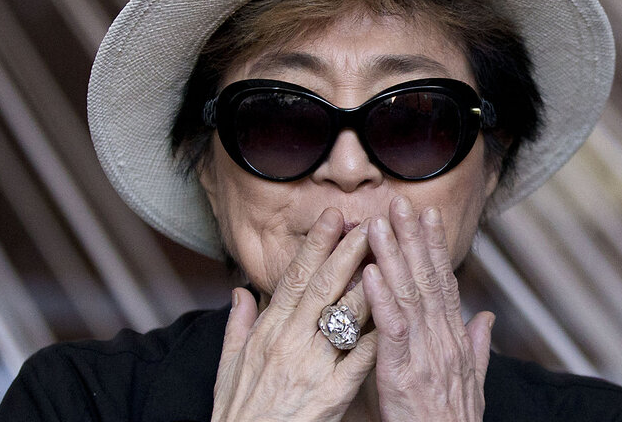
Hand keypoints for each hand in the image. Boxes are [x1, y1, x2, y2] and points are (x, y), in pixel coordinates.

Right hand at [211, 208, 377, 421]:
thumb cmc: (238, 413)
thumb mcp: (228, 365)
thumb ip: (237, 324)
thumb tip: (240, 291)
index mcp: (267, 332)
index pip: (295, 278)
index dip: (315, 246)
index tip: (332, 219)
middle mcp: (289, 342)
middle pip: (323, 288)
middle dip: (348, 252)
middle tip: (370, 224)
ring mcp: (311, 367)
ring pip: (344, 317)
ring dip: (368, 284)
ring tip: (389, 258)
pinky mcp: (329, 395)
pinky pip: (358, 361)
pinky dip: (375, 337)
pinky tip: (394, 317)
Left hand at [363, 196, 494, 421]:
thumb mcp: (472, 383)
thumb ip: (477, 346)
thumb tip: (485, 315)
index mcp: (454, 340)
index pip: (444, 283)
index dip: (435, 247)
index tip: (427, 214)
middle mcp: (442, 341)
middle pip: (426, 279)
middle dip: (412, 238)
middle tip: (399, 201)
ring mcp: (425, 356)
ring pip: (408, 296)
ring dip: (392, 256)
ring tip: (377, 224)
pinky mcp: (404, 375)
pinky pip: (391, 331)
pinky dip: (382, 300)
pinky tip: (370, 273)